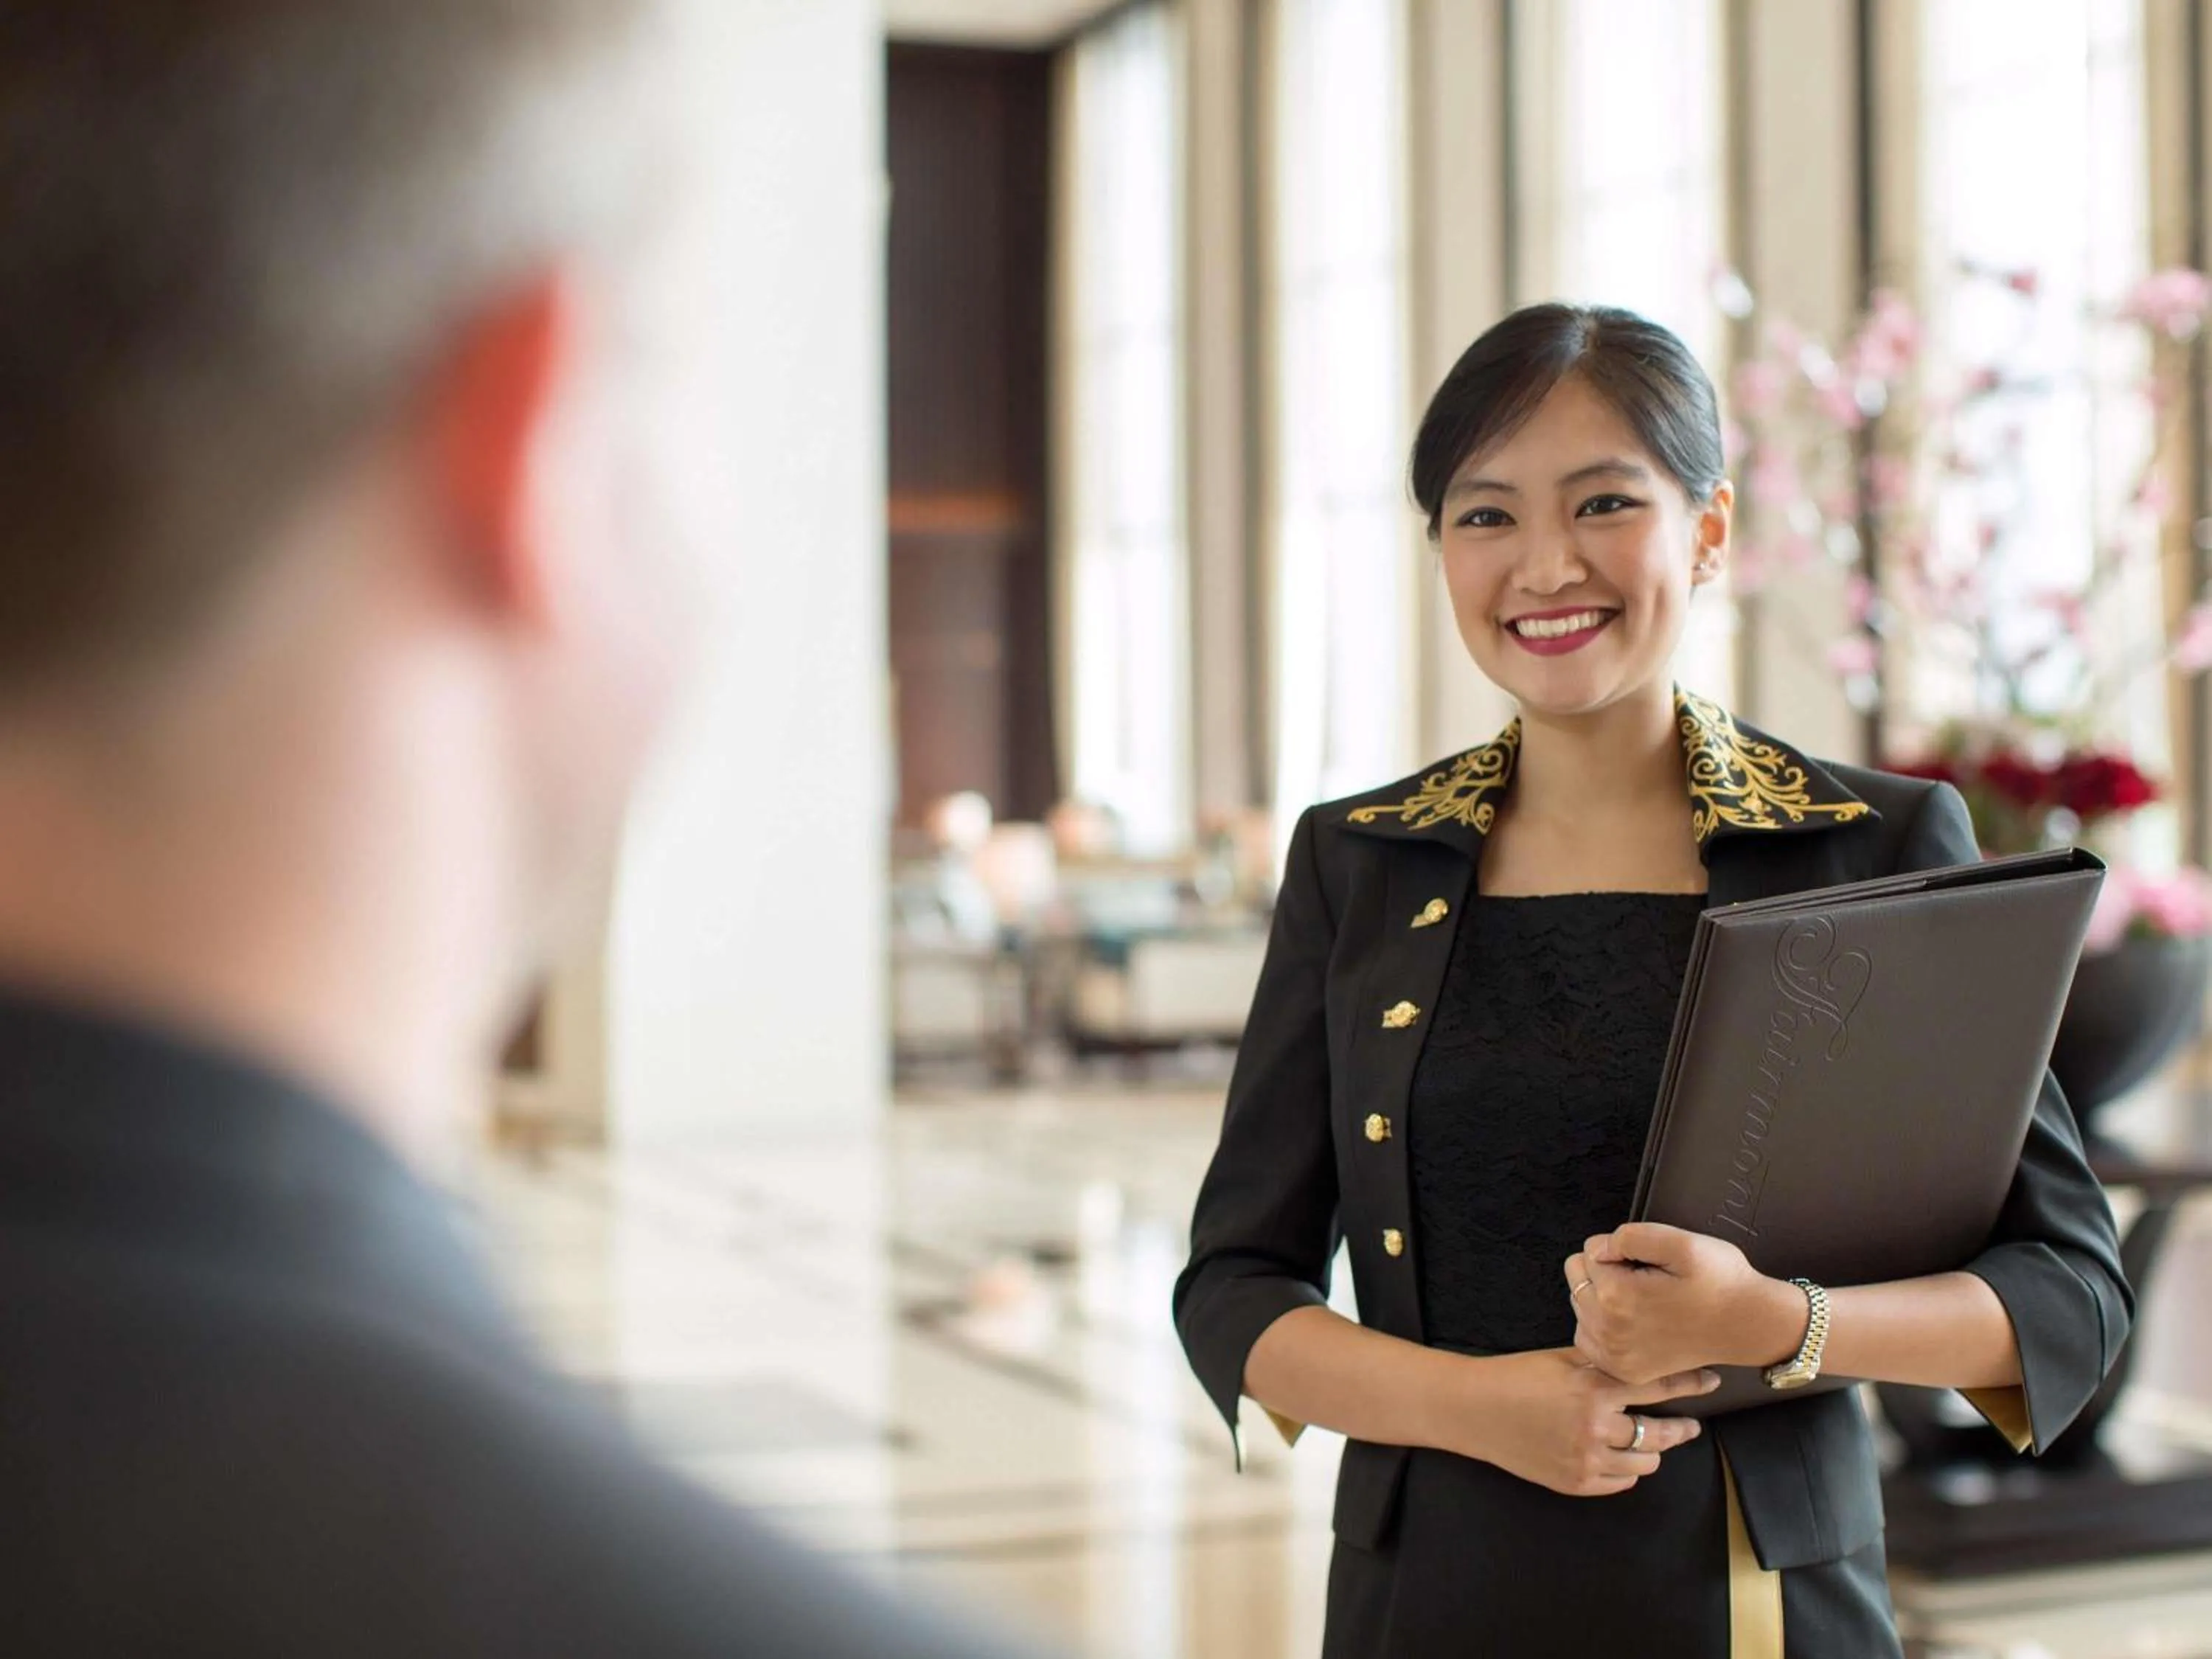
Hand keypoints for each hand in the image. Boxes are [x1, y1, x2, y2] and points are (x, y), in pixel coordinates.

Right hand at [1432, 1348, 1717, 1497]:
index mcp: (1594, 1387)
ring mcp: (1587, 1459)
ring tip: (1649, 1441)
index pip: (1658, 1385)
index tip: (1711, 1382)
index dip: (1689, 1384)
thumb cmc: (1517, 1376)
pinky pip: (1621, 1481)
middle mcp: (1596, 1426)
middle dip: (1681, 1429)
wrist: (1476, 1410)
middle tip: (1690, 1426)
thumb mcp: (1562, 1359)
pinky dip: (1626, 1470)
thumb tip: (1642, 1356)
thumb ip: (1603, 1362)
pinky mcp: (1576, 1482)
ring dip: (1652, 1450)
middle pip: (1660, 1433)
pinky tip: (1621, 1457)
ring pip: (1645, 1462)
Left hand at [1565, 1222, 1805, 1384]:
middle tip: (1644, 1278)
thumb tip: (1598, 1248)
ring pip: (1580, 1306)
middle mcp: (1608, 1330)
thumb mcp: (1681, 1241)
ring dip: (1601, 1297)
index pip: (1588, 1251)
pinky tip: (1630, 1319)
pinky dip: (1601, 1325)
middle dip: (1605, 1270)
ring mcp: (1614, 1355)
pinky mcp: (1623, 1370)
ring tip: (1642, 1298)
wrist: (1748, 1324)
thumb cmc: (1719, 1280)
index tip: (1648, 1261)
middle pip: (1577, 1277)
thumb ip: (1629, 1237)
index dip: (1619, 1249)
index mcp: (1616, 1296)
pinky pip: (1587, 1338)